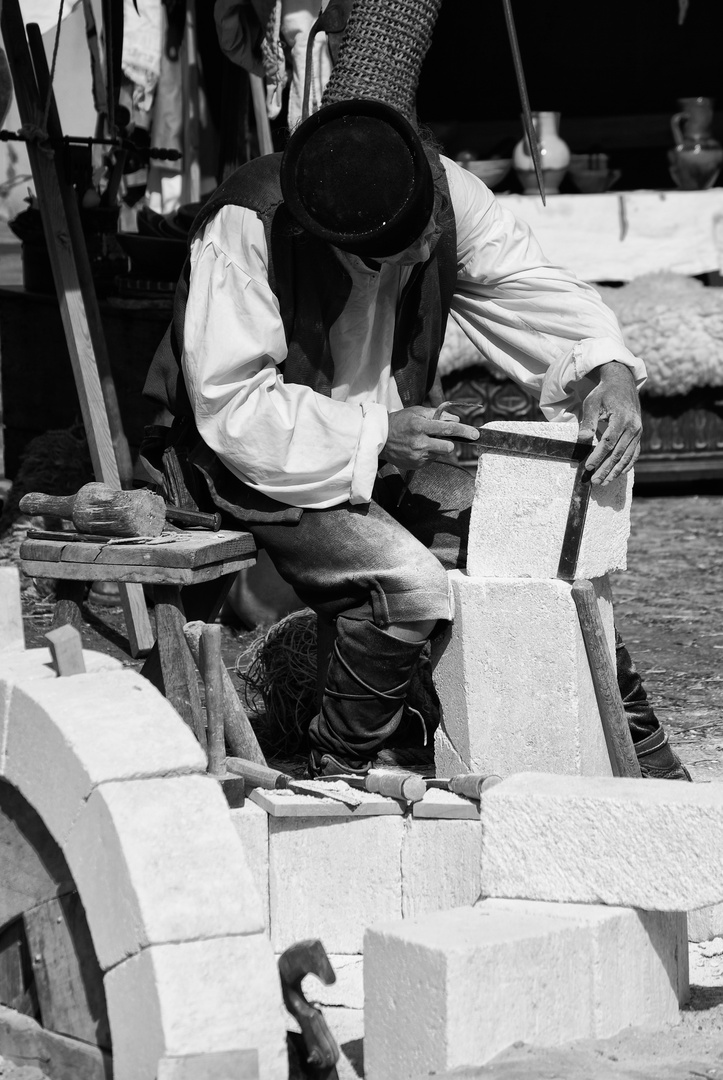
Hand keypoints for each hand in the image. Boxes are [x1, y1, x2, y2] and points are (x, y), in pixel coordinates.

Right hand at [381, 406, 478, 471]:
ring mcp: (417, 456)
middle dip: (448, 442)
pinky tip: (417, 448)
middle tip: (441, 437)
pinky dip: (428, 454)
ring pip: (439, 453)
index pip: (447, 429)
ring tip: (423, 441)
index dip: (463, 431)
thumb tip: (457, 419)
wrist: (380, 438)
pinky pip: (431, 460)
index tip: (475, 434)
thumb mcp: (417, 412)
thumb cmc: (400, 422)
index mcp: (420, 427)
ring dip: (436, 447)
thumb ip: (438, 414)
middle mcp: (419, 443)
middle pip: (448, 447)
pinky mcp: (416, 466)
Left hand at [578, 362, 641, 484]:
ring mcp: (638, 432)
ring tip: (604, 482)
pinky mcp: (638, 435)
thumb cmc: (604, 394)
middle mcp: (633, 427)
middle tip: (595, 481)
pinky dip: (627, 465)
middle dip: (606, 469)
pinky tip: (617, 474)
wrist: (622, 384)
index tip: (588, 466)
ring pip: (627, 456)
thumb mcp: (592, 404)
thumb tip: (582, 439)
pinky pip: (634, 453)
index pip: (609, 442)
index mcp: (622, 418)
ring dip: (616, 471)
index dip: (598, 456)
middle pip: (618, 453)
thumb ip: (588, 422)